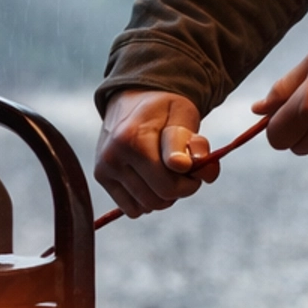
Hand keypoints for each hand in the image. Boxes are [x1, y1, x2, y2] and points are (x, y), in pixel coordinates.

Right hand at [94, 89, 220, 216]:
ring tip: (165, 172)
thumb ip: (196, 145)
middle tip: (183, 172)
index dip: (191, 181)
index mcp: (134, 138)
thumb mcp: (185, 115)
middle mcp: (114, 155)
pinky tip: (150, 181)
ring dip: (163, 196)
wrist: (132, 98)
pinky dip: (146, 201)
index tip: (193, 167)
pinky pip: (132, 209)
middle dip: (179, 189)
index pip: (168, 185)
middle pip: (159, 198)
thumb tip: (205, 173)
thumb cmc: (164, 109)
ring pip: (147, 206)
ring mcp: (105, 168)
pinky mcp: (101, 177)